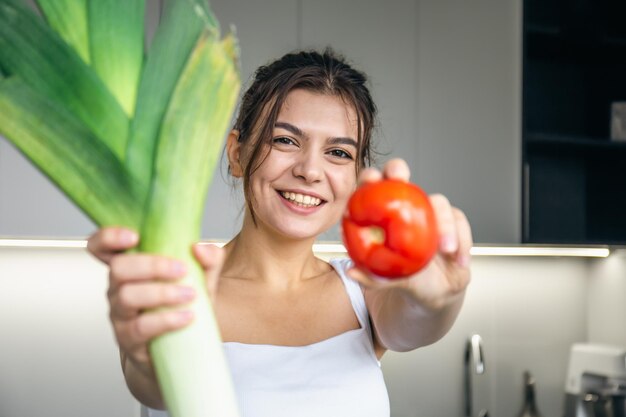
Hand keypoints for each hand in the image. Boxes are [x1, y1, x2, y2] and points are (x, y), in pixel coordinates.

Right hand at [87, 227, 224, 379]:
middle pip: (118, 268)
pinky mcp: (128, 339)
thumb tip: (200, 248)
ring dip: (162, 293)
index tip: (134, 236)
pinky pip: (140, 326)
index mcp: (131, 266)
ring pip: (128, 296)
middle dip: (152, 265)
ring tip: (190, 295)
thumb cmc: (184, 307)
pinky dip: (167, 319)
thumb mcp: (202, 280)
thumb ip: (208, 260)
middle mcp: (118, 287)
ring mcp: (120, 314)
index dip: (108, 237)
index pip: (102, 246)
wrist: (179, 350)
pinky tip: (187, 317)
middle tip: (181, 270)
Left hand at [346, 159, 471, 311]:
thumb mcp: (386, 279)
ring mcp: (431, 214)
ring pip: (439, 202)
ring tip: (445, 249)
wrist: (432, 292)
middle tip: (400, 180)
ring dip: (444, 224)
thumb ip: (371, 276)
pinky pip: (460, 224)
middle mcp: (407, 208)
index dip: (370, 179)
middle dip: (397, 170)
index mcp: (384, 216)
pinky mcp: (453, 224)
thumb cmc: (405, 277)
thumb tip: (353, 272)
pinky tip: (458, 260)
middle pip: (399, 177)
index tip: (370, 181)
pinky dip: (462, 242)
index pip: (372, 189)